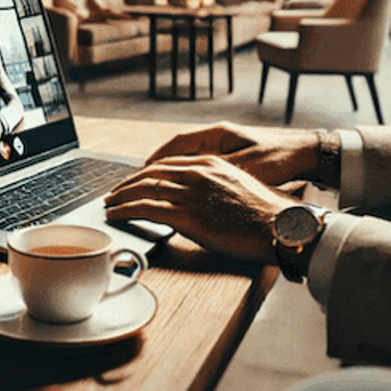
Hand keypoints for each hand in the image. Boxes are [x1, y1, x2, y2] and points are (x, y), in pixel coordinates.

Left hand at [105, 155, 299, 262]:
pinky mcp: (186, 215)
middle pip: (149, 174)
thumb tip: (202, 196)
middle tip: (115, 192)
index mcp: (209, 163)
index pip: (166, 163)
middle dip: (127, 183)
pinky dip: (125, 211)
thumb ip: (215, 185)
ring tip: (110, 204)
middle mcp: (196, 172)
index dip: (145, 172)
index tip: (134, 180)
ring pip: (143, 189)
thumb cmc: (265, 214)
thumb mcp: (238, 186)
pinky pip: (145, 209)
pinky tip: (116, 215)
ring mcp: (190, 193)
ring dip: (121, 197)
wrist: (280, 227)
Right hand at [146, 121, 321, 186]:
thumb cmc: (280, 158)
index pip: (178, 143)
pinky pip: (203, 165)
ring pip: (190, 158)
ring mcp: (226, 146)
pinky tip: (186, 190)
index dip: (158, 159)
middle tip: (142, 183)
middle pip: (179, 150)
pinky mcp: (234, 157)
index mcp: (219, 134)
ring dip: (174, 172)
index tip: (143, 172)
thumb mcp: (247, 167)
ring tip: (157, 188)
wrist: (307, 154)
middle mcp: (219, 137)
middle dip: (159, 167)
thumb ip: (219, 174)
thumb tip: (192, 183)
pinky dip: (190, 176)